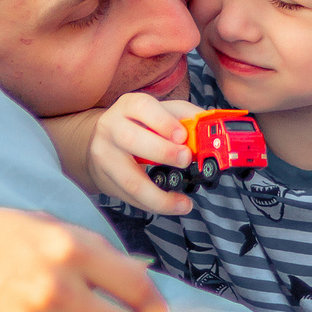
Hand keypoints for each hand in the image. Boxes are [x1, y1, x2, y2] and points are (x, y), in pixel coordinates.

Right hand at [87, 94, 201, 215]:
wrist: (101, 140)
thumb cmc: (139, 125)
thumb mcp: (161, 112)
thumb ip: (186, 116)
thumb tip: (209, 126)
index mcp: (129, 106)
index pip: (143, 108)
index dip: (164, 122)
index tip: (183, 136)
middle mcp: (111, 128)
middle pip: (132, 140)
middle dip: (163, 152)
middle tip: (186, 160)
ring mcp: (105, 156)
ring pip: (129, 179)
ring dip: (159, 195)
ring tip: (183, 202)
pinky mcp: (106, 180)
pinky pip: (131, 197)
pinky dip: (154, 204)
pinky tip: (172, 205)